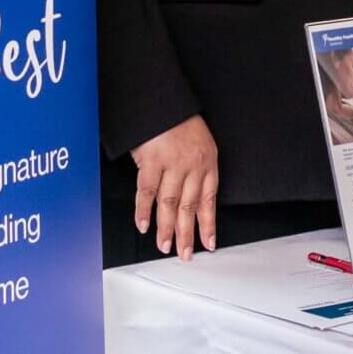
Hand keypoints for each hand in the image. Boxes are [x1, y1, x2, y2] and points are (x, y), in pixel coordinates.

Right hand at [131, 114, 217, 258]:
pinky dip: (144, 210)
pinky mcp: (152, 161)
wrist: (162, 100)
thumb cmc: (178, 119)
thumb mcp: (199, 142)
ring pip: (170, 204)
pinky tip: (144, 224)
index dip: (208, 224)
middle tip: (184, 254)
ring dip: (167, 228)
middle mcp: (193, 165)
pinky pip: (147, 192)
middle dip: (187, 234)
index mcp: (207, 162)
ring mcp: (173, 164)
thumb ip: (195, 168)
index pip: (209, 200)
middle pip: (190, 207)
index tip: (208, 243)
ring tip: (165, 246)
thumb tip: (189, 196)